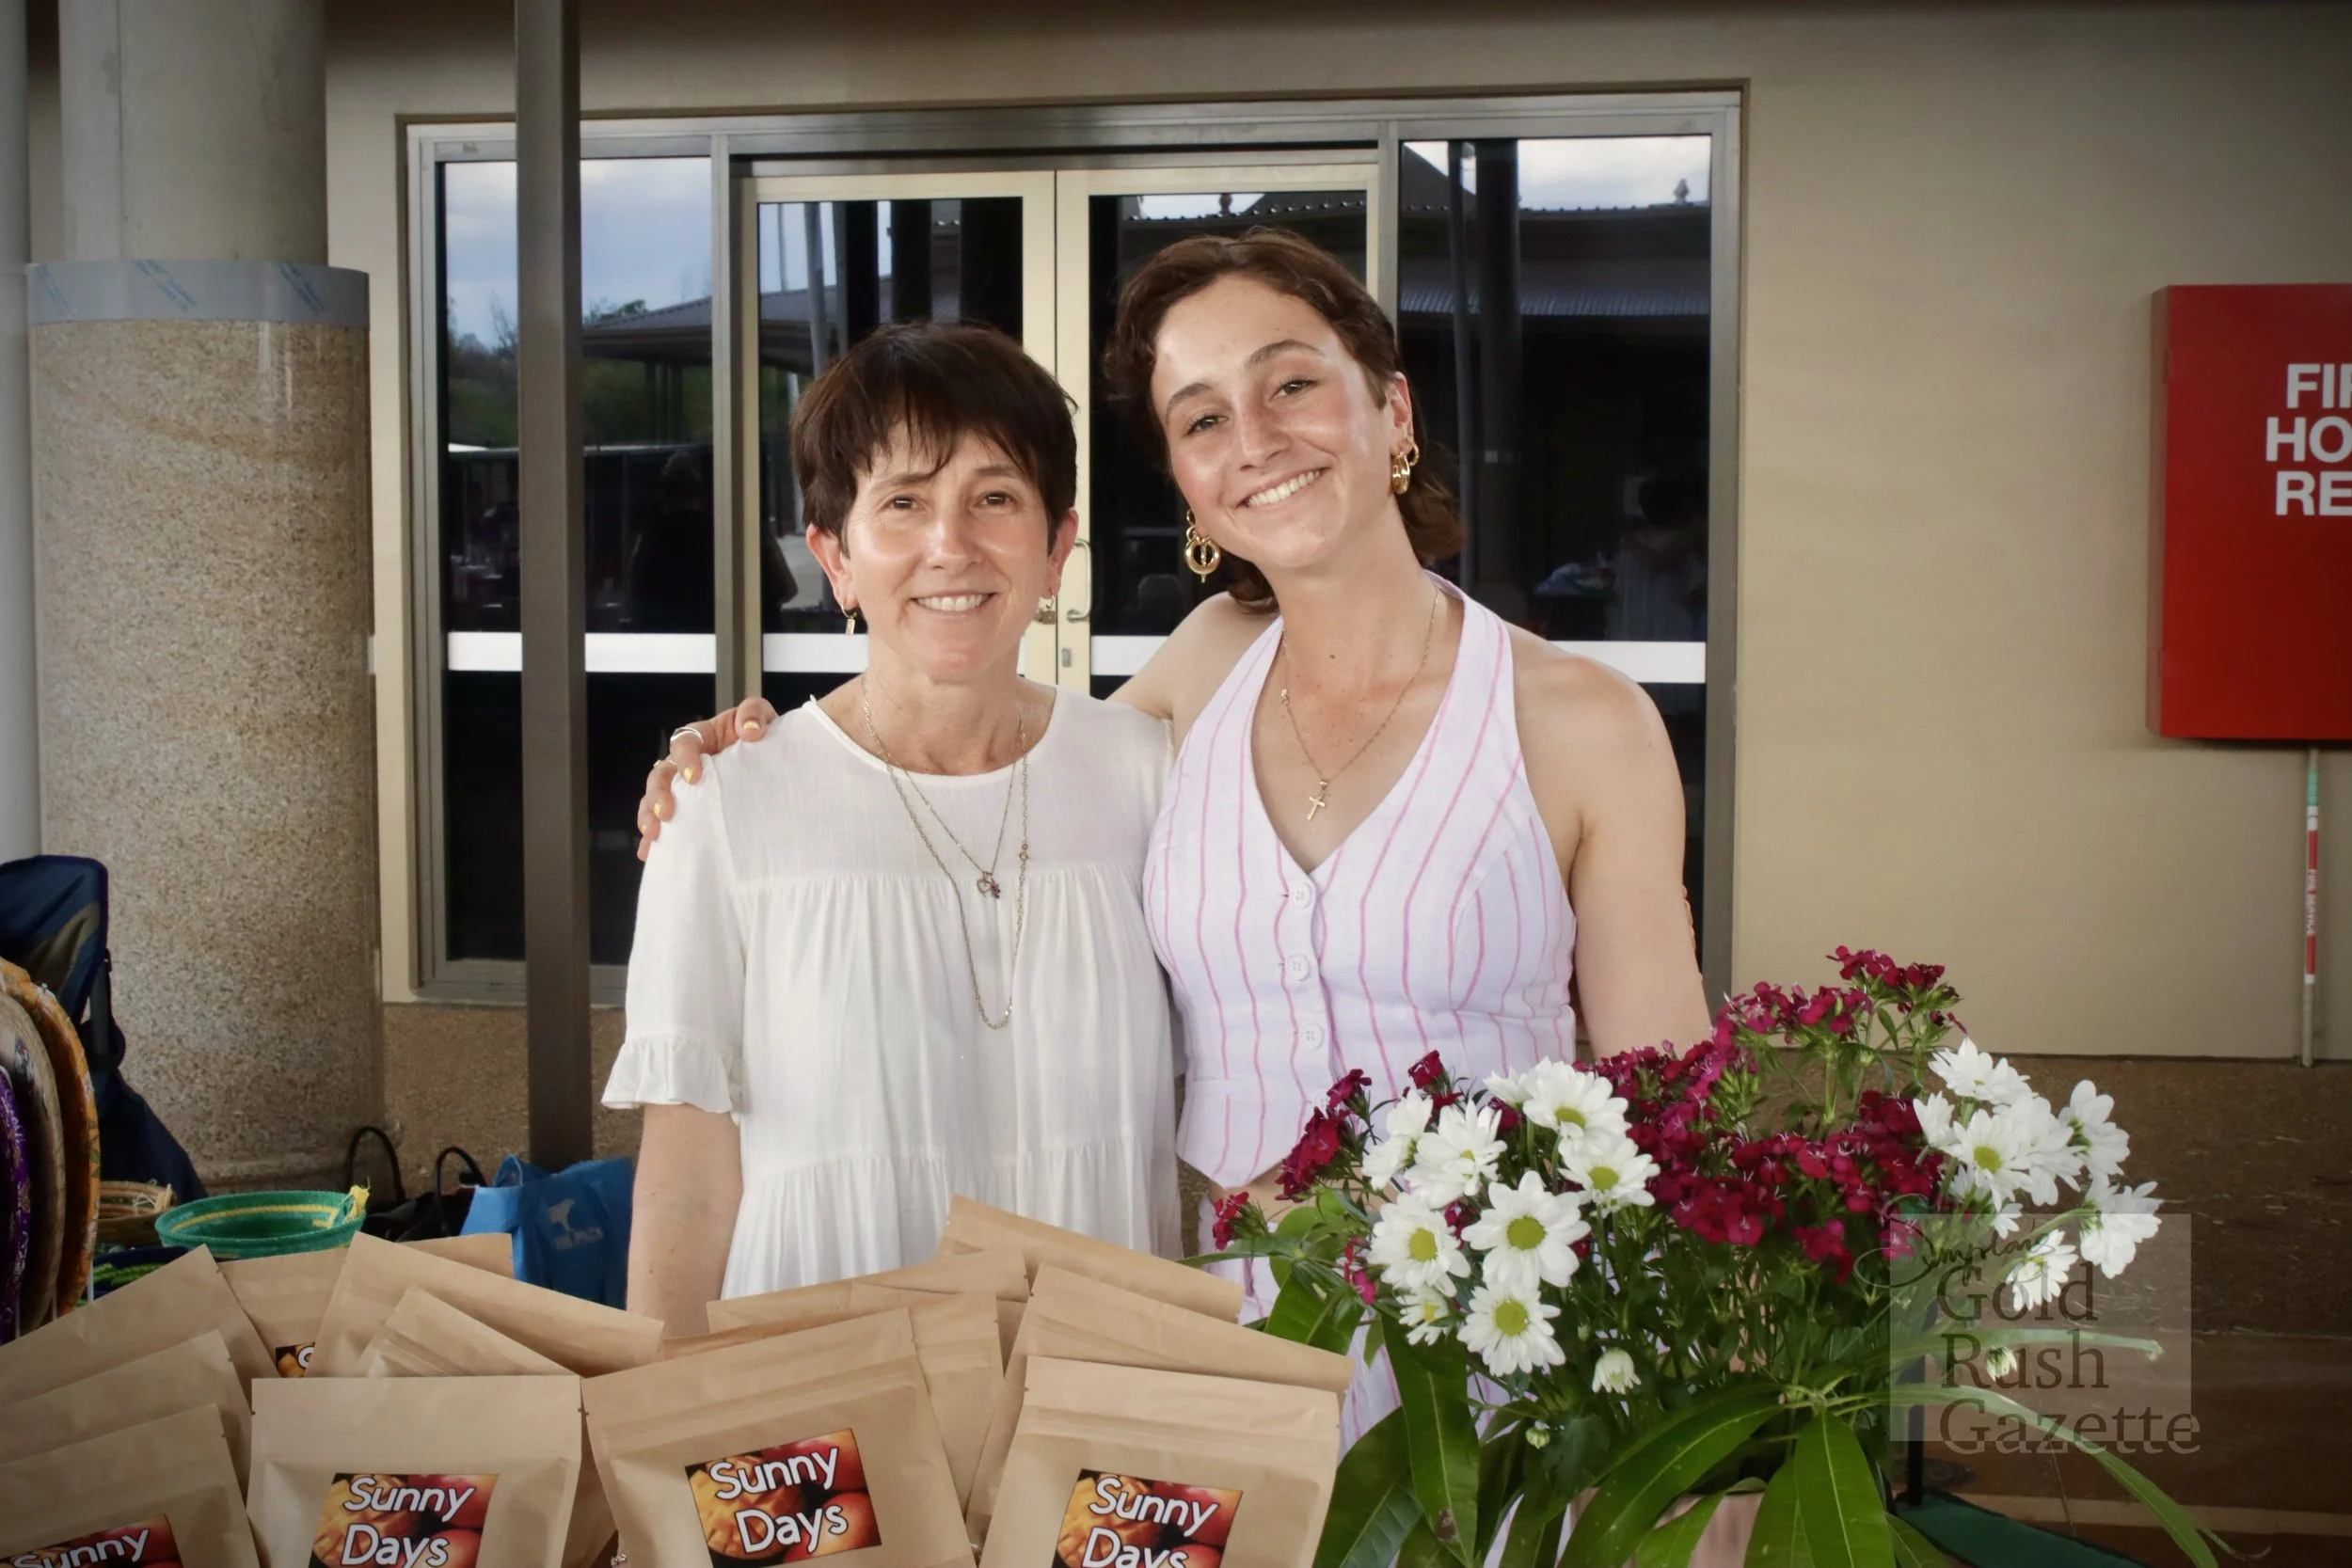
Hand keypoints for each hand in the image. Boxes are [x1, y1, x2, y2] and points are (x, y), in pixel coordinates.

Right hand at [635, 696, 777, 859]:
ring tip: (653, 835)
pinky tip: (650, 854)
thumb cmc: (760, 735)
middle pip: (660, 774)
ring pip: (654, 799)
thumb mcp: (760, 717)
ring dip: (650, 816)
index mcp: (700, 737)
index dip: (684, 758)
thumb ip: (754, 714)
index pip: (684, 742)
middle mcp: (684, 762)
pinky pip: (667, 823)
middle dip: (658, 793)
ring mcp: (683, 788)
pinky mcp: (689, 810)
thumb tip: (750, 731)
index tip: (694, 778)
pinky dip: (657, 838)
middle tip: (666, 813)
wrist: (771, 760)